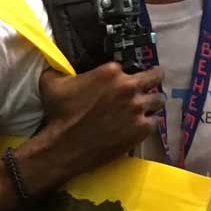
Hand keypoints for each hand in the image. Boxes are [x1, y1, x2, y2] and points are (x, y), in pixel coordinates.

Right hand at [39, 63, 164, 170]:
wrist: (65, 146)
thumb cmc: (59, 114)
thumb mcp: (51, 83)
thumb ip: (59, 69)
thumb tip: (57, 64)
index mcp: (110, 72)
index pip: (126, 65)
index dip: (124, 72)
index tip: (121, 78)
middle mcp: (128, 87)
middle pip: (155, 76)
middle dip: (154, 78)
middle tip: (151, 83)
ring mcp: (138, 108)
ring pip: (159, 99)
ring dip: (153, 101)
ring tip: (148, 106)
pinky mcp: (142, 129)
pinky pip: (155, 121)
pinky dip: (149, 122)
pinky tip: (142, 123)